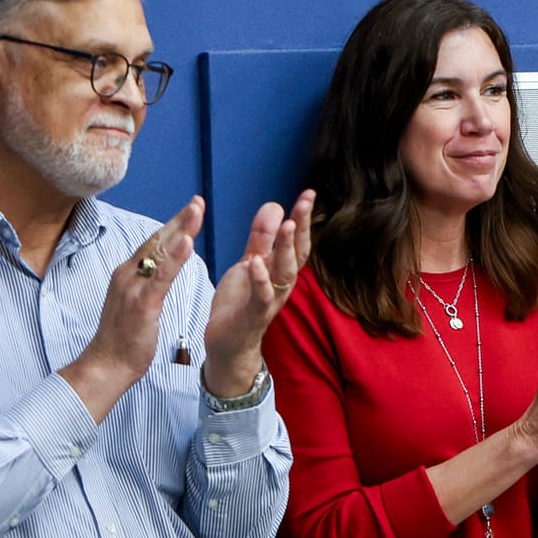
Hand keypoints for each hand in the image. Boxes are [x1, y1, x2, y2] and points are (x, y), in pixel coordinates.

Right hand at [62, 198, 202, 414]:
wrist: (106, 364)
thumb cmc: (124, 337)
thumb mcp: (136, 303)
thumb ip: (146, 284)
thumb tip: (157, 270)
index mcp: (127, 274)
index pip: (153, 243)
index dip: (173, 224)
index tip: (191, 207)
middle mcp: (127, 275)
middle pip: (156, 240)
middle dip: (178, 219)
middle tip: (198, 200)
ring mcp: (132, 288)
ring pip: (158, 253)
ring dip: (179, 229)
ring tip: (196, 210)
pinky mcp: (141, 304)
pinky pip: (160, 277)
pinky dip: (174, 258)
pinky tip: (186, 243)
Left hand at [203, 190, 313, 395]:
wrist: (228, 343)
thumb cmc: (241, 303)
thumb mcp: (250, 263)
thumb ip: (261, 238)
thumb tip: (275, 206)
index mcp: (280, 271)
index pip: (297, 241)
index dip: (304, 218)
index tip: (308, 193)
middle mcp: (281, 285)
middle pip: (297, 254)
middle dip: (302, 228)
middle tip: (304, 203)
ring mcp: (270, 300)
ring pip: (284, 274)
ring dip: (286, 250)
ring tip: (286, 226)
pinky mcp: (254, 315)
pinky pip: (261, 297)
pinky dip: (260, 280)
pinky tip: (255, 263)